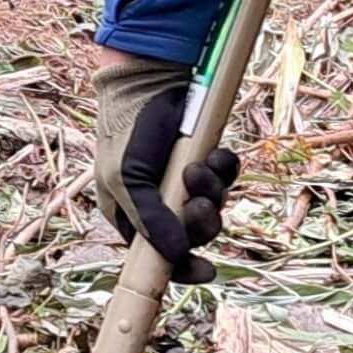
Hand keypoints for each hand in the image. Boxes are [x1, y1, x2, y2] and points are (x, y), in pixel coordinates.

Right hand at [91, 57, 232, 281]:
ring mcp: (183, 182)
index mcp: (132, 215)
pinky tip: (218, 153)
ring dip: (212, 190)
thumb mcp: (127, 180)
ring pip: (212, 206)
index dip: (181, 267)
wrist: (149, 81)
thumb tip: (176, 255)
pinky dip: (225, 169)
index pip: (158, 256)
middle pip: (193, 234)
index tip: (205, 272)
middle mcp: (159, 203)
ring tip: (201, 166)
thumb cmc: (128, 131)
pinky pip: (225, 178)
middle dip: (201, 221)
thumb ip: (150, 220)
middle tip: (198, 202)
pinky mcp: (205, 159)